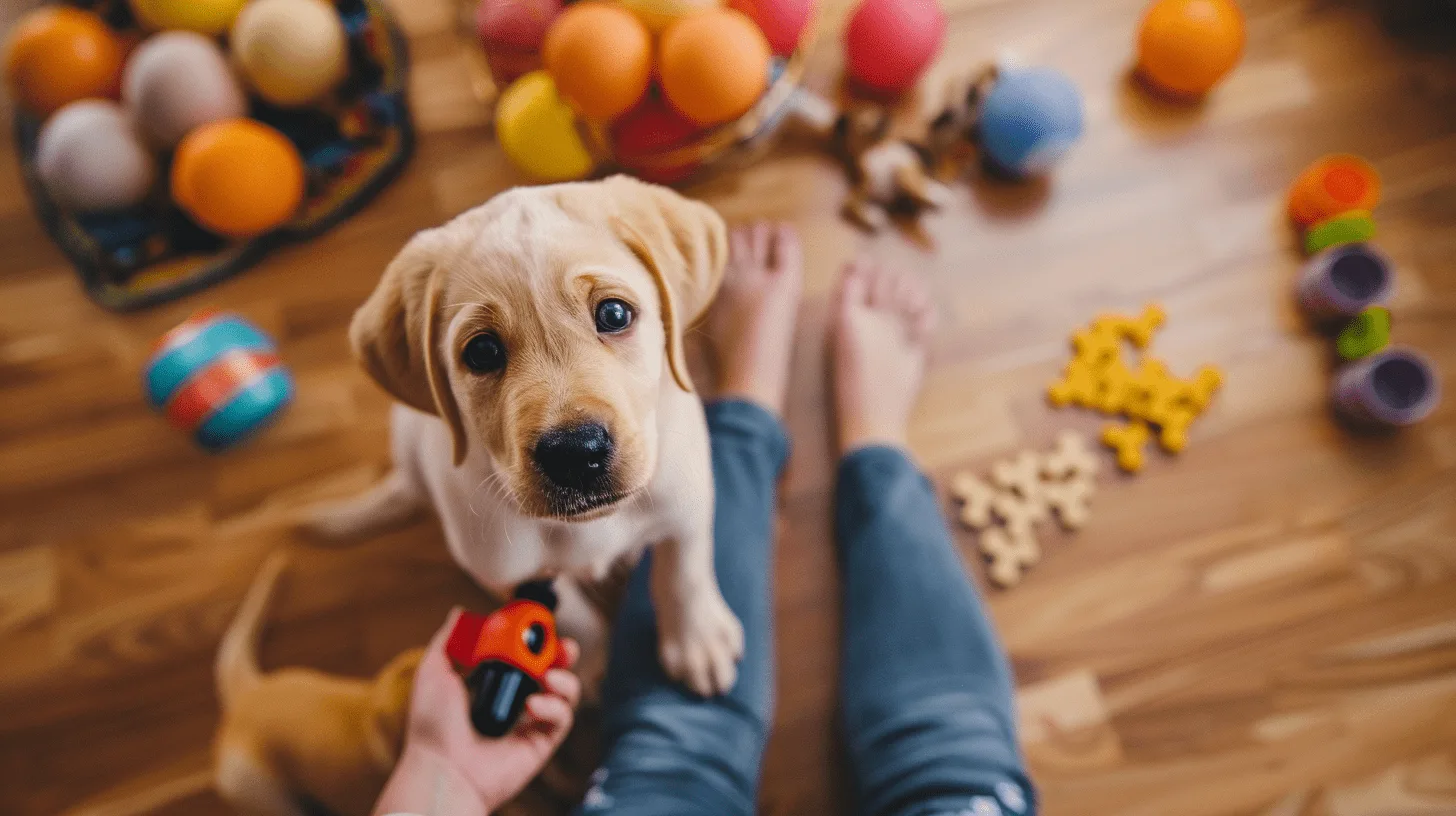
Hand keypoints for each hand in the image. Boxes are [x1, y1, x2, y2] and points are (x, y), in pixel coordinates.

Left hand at [373, 609, 580, 815]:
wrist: (441, 768)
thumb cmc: (432, 725)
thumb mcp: (434, 672)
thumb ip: (449, 640)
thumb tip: (459, 612)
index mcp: (491, 682)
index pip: (522, 653)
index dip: (535, 638)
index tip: (538, 625)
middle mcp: (513, 700)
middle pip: (551, 668)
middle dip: (562, 653)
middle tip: (563, 646)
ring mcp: (529, 722)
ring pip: (564, 692)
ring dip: (564, 678)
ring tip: (549, 676)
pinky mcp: (541, 742)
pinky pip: (562, 718)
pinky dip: (554, 706)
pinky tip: (532, 705)